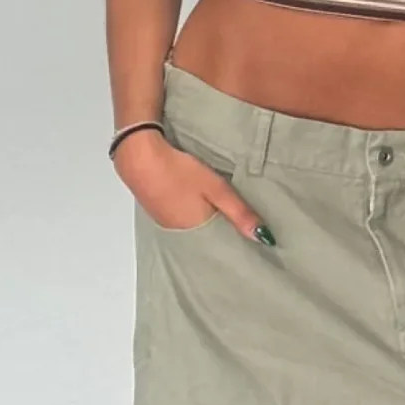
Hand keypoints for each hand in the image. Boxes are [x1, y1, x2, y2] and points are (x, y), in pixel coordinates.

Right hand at [113, 132, 274, 243]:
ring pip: (196, 229)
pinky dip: (194, 217)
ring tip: (227, 221)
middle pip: (209, 239)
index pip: (223, 247)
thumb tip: (265, 239)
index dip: (238, 243)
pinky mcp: (159, 212)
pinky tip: (201, 209)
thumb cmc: (180, 172)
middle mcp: (181, 234)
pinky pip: (183, 221)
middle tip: (245, 232)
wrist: (139, 158)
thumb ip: (240, 213)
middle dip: (225, 236)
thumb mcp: (216, 188)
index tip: (256, 246)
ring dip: (209, 226)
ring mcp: (168, 224)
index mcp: (197, 232)